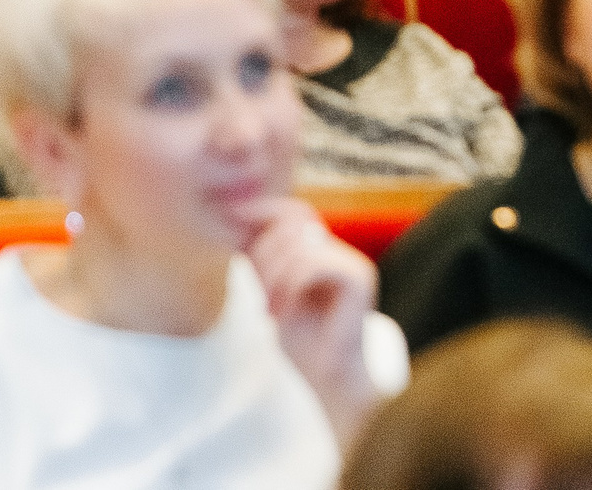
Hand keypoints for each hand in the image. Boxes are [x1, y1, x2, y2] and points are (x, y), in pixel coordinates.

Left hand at [243, 197, 384, 443]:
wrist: (327, 379)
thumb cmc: (299, 340)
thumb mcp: (268, 291)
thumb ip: (260, 258)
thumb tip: (232, 221)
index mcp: (318, 249)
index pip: (291, 211)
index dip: (262, 214)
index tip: (232, 233)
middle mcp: (338, 249)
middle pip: (292, 223)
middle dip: (262, 254)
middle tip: (255, 294)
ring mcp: (351, 260)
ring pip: (299, 243)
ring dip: (272, 276)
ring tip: (266, 311)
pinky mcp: (359, 276)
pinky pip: (314, 263)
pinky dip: (289, 286)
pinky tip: (280, 314)